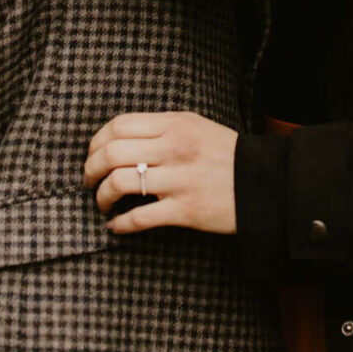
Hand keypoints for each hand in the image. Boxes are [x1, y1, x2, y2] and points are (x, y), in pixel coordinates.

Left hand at [82, 111, 237, 235]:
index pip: (119, 125)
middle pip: (111, 153)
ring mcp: (178, 179)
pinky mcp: (184, 209)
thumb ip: (162, 127)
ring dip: (101, 197)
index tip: (93, 155)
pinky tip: (115, 227)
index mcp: (174, 124)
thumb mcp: (196, 126)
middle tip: (89, 181)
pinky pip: (139, 217)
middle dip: (91, 169)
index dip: (96, 141)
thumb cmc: (226, 155)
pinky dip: (119, 224)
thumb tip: (122, 136)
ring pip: (119, 183)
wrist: (263, 183)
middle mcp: (174, 148)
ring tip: (102, 203)